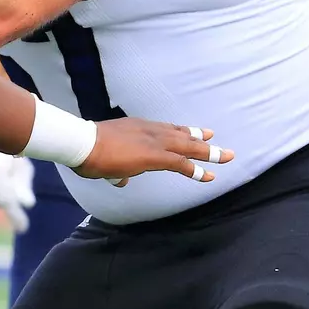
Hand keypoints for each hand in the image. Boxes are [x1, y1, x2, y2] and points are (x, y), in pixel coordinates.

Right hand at [74, 121, 228, 184]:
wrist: (82, 143)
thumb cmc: (87, 149)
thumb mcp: (105, 158)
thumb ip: (117, 170)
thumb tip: (120, 180)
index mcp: (137, 128)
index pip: (165, 128)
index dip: (180, 131)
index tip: (193, 132)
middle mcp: (149, 131)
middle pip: (181, 134)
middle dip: (200, 137)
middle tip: (214, 137)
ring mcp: (154, 142)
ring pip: (188, 146)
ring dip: (208, 152)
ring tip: (226, 156)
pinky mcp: (154, 156)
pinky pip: (181, 163)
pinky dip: (196, 170)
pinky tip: (209, 175)